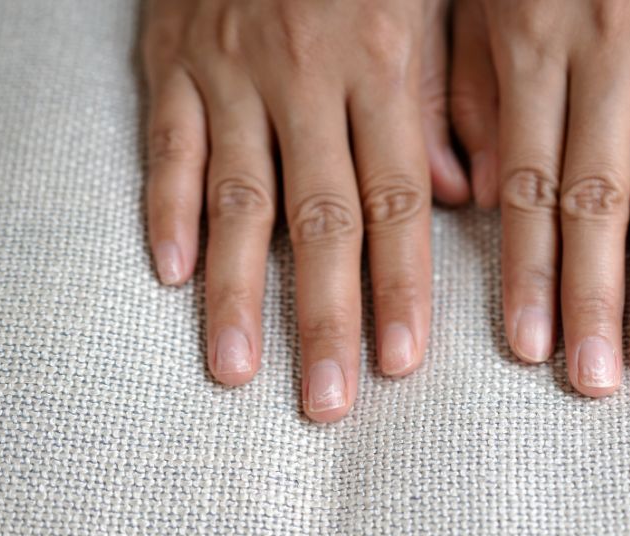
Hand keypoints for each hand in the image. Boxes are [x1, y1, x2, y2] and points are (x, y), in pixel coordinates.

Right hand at [141, 0, 467, 420]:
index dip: (400, 285)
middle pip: (318, 218)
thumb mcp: (431, 5)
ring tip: (236, 371)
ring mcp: (230, 72)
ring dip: (238, 291)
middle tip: (327, 401)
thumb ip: (451, 101)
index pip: (396, 200)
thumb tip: (462, 199)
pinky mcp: (171, 61)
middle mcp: (305, 78)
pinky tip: (173, 274)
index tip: (401, 363)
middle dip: (325, 315)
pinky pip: (167, 145)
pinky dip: (168, 209)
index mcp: (382, 67)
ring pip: (236, 198)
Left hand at [450, 0, 629, 394]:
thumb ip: (467, 94)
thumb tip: (474, 203)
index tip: (527, 345)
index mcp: (531, 48)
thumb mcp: (481, 0)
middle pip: (597, 198)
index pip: (525, 184)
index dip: (526, 270)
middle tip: (596, 378)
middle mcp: (604, 56)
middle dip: (595, 295)